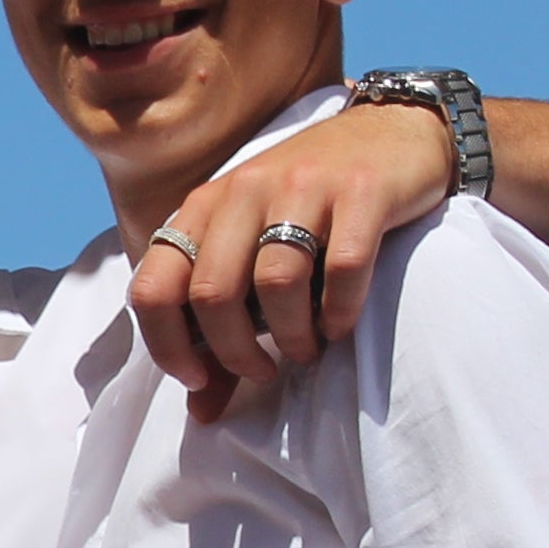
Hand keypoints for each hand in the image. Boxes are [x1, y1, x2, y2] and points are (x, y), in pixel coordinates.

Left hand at [131, 92, 456, 419]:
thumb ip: (224, 327)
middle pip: (213, 292)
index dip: (167, 346)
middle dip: (235, 352)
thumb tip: (202, 413)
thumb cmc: (314, 208)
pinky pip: (342, 267)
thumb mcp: (256, 250)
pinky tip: (341, 324)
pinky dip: (340, 312)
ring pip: (277, 282)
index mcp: (205, 206)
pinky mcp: (361, 191)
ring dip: (291, 336)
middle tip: (264, 370)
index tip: (199, 379)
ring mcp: (303, 185)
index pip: (153, 285)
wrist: (395, 134)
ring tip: (307, 348)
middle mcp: (246, 189)